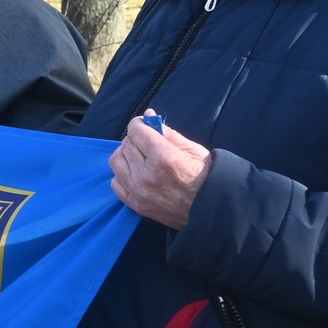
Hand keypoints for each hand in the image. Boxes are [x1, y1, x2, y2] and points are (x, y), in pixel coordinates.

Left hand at [110, 112, 211, 228]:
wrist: (211, 210)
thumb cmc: (206, 177)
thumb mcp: (193, 150)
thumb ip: (169, 134)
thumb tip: (148, 116)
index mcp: (164, 158)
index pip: (136, 132)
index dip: (139, 124)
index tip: (143, 124)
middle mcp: (147, 174)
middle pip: (126, 145)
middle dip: (135, 139)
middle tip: (146, 141)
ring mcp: (139, 191)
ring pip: (117, 161)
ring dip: (126, 155)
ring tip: (139, 156)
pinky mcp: (136, 204)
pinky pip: (116, 183)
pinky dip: (123, 174)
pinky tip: (136, 173)